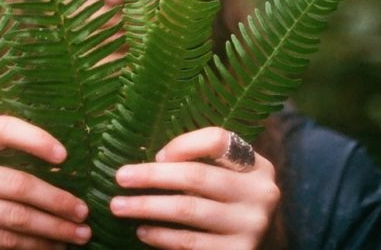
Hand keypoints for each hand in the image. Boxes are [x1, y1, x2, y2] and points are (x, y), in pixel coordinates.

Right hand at [0, 115, 91, 248]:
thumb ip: (5, 154)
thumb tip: (67, 162)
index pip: (2, 129)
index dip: (35, 138)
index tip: (64, 154)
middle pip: (17, 184)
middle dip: (57, 200)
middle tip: (84, 210)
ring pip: (15, 217)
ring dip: (53, 228)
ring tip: (79, 233)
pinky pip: (5, 241)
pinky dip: (35, 244)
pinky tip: (54, 245)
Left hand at [109, 127, 279, 249]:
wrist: (252, 244)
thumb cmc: (229, 202)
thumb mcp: (227, 176)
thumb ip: (202, 161)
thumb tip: (156, 160)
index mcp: (257, 166)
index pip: (218, 140)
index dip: (183, 144)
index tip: (155, 154)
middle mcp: (260, 194)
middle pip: (197, 176)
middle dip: (152, 176)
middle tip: (121, 177)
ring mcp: (251, 226)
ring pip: (188, 210)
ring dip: (147, 206)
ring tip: (120, 206)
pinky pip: (189, 242)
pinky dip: (161, 236)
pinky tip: (142, 231)